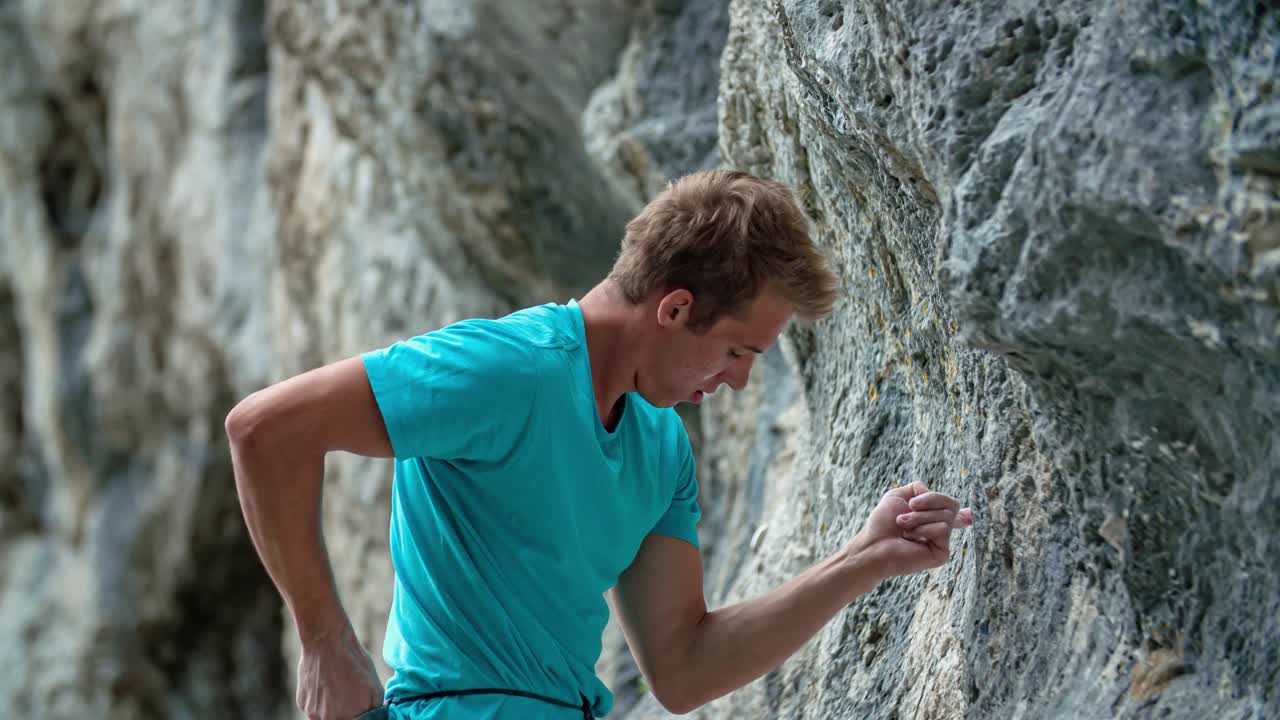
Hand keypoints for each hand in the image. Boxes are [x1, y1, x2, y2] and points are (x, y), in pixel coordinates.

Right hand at [296, 624, 383, 719]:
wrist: (326, 643)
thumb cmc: (353, 663)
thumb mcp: (374, 688)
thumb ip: (373, 709)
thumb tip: (372, 717)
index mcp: (346, 717)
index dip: (358, 716)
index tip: (358, 707)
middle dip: (346, 713)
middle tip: (349, 696)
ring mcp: (311, 712)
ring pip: (325, 716)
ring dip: (332, 708)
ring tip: (338, 686)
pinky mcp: (301, 702)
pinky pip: (314, 707)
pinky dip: (320, 700)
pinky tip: (326, 682)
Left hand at [848, 481, 972, 578]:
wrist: (874, 544)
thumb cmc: (883, 523)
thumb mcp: (898, 496)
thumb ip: (918, 489)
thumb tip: (934, 494)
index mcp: (930, 517)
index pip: (953, 511)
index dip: (965, 513)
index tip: (970, 515)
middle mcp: (938, 529)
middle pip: (952, 504)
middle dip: (927, 502)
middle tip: (907, 510)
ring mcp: (941, 542)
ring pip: (946, 515)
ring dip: (919, 517)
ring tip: (904, 527)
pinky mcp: (942, 553)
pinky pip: (943, 529)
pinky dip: (924, 529)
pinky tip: (911, 539)